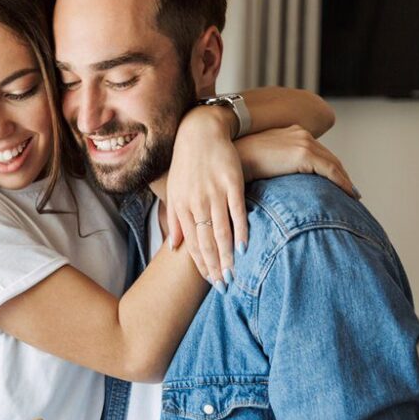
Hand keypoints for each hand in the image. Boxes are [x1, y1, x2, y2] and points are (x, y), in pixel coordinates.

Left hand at [166, 106, 246, 292]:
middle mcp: (196, 203)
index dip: (201, 265)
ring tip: (234, 274)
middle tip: (224, 287)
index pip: (192, 244)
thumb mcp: (174, 192)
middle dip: (215, 267)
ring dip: (227, 256)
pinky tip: (245, 247)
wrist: (200, 132)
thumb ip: (174, 220)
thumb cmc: (186, 165)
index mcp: (182, 207)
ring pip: (221, 231)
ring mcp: (214, 193)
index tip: (210, 281)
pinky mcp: (232, 182)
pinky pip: (237, 211)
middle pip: (206, 242)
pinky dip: (242, 230)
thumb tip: (173, 248)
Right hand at [235, 125, 357, 198]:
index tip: (336, 181)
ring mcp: (303, 143)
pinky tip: (349, 194)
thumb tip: (274, 182)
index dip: (328, 168)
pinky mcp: (304, 155)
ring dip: (344, 180)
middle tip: (350, 191)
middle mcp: (300, 134)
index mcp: (290, 133)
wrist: (231, 156)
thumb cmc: (237, 164)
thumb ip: (271, 166)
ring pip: (333, 164)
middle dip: (340, 174)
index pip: (316, 152)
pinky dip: (342, 183)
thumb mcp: (258, 161)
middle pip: (328, 157)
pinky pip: (331, 171)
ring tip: (352, 196)